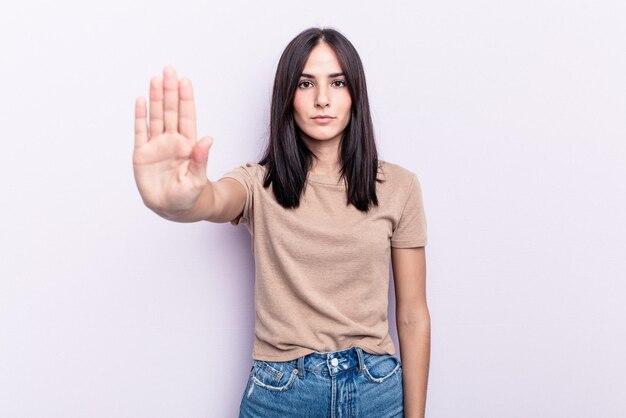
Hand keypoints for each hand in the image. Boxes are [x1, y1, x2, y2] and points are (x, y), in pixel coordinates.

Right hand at [133, 66, 213, 218]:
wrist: (174, 209)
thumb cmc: (190, 195)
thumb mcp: (197, 179)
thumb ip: (201, 160)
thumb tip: (208, 139)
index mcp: (188, 145)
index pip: (186, 117)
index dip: (185, 99)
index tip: (185, 81)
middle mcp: (172, 141)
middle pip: (170, 111)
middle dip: (170, 91)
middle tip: (169, 70)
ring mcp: (156, 146)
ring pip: (156, 117)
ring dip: (155, 98)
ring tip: (155, 79)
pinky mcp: (141, 154)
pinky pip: (140, 132)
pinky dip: (140, 116)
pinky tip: (141, 101)